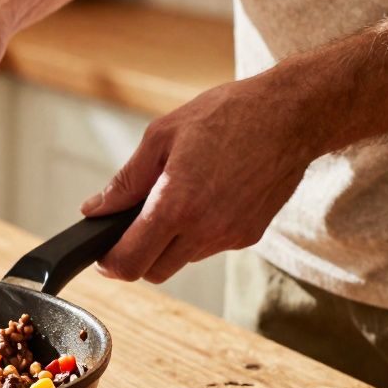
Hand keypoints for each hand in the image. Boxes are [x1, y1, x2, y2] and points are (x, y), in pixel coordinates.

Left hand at [80, 77, 318, 282]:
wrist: (293, 115)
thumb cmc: (227, 115)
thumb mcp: (161, 136)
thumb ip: (125, 181)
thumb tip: (95, 209)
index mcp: (176, 206)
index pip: (130, 262)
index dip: (109, 263)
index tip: (102, 254)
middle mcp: (205, 229)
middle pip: (154, 272)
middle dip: (135, 256)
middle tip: (129, 228)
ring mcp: (231, 236)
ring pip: (182, 260)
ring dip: (168, 244)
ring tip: (174, 200)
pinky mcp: (250, 235)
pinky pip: (210, 247)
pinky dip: (196, 234)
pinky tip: (202, 199)